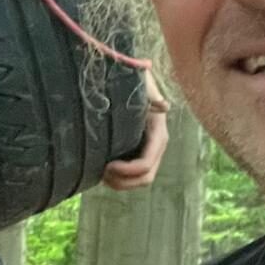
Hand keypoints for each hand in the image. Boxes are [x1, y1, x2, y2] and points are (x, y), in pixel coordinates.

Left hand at [102, 74, 169, 190]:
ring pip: (138, 181)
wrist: (131, 81)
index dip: (128, 170)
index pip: (147, 163)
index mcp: (158, 133)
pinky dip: (117, 179)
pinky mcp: (136, 153)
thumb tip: (164, 105)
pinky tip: (102, 171)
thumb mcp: (142, 86)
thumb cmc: (135, 82)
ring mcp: (146, 151)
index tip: (108, 165)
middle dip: (123, 181)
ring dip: (119, 183)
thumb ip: (150, 95)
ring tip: (100, 174)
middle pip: (145, 177)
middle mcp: (155, 146)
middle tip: (102, 173)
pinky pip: (131, 175)